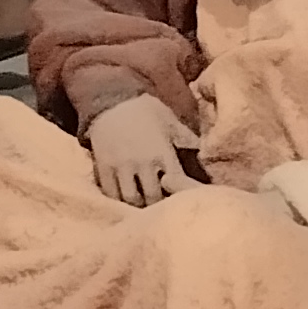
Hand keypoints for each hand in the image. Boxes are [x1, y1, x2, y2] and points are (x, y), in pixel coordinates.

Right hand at [81, 92, 199, 205]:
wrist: (111, 100)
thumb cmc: (144, 110)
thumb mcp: (168, 120)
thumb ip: (185, 137)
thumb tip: (204, 150)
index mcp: (162, 151)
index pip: (176, 182)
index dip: (179, 193)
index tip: (179, 197)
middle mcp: (142, 162)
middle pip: (152, 196)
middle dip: (157, 205)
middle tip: (160, 208)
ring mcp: (121, 166)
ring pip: (130, 198)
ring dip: (137, 205)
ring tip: (142, 207)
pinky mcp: (103, 167)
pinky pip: (109, 192)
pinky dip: (117, 200)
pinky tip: (122, 200)